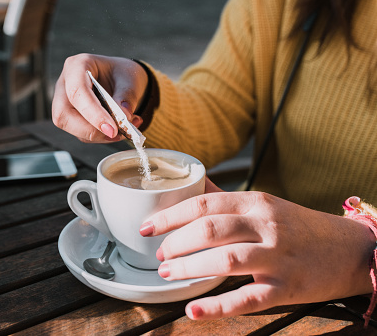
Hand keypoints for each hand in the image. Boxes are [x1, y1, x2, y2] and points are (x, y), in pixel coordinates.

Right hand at [52, 54, 147, 142]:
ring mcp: (64, 101)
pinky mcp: (70, 117)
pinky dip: (100, 136)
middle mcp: (65, 83)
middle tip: (115, 133)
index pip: (77, 92)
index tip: (112, 129)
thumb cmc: (121, 73)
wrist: (120, 79)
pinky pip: (80, 133)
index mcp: (77, 66)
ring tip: (122, 131)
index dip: (93, 113)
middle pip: (63, 114)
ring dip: (97, 135)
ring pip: (69, 126)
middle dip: (90, 130)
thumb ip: (127, 97)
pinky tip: (117, 131)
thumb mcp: (130, 79)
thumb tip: (124, 117)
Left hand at [140, 185, 374, 319]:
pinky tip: (194, 310)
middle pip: (210, 229)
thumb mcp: (264, 203)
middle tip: (159, 254)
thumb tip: (192, 186)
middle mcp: (266, 226)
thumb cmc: (298, 226)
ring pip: (224, 260)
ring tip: (168, 273)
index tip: (148, 226)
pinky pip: (248, 299)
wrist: (348, 249)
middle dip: (176, 243)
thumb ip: (226, 198)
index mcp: (256, 202)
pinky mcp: (286, 288)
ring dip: (188, 268)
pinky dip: (218, 306)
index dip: (170, 215)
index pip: (204, 203)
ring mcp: (277, 257)